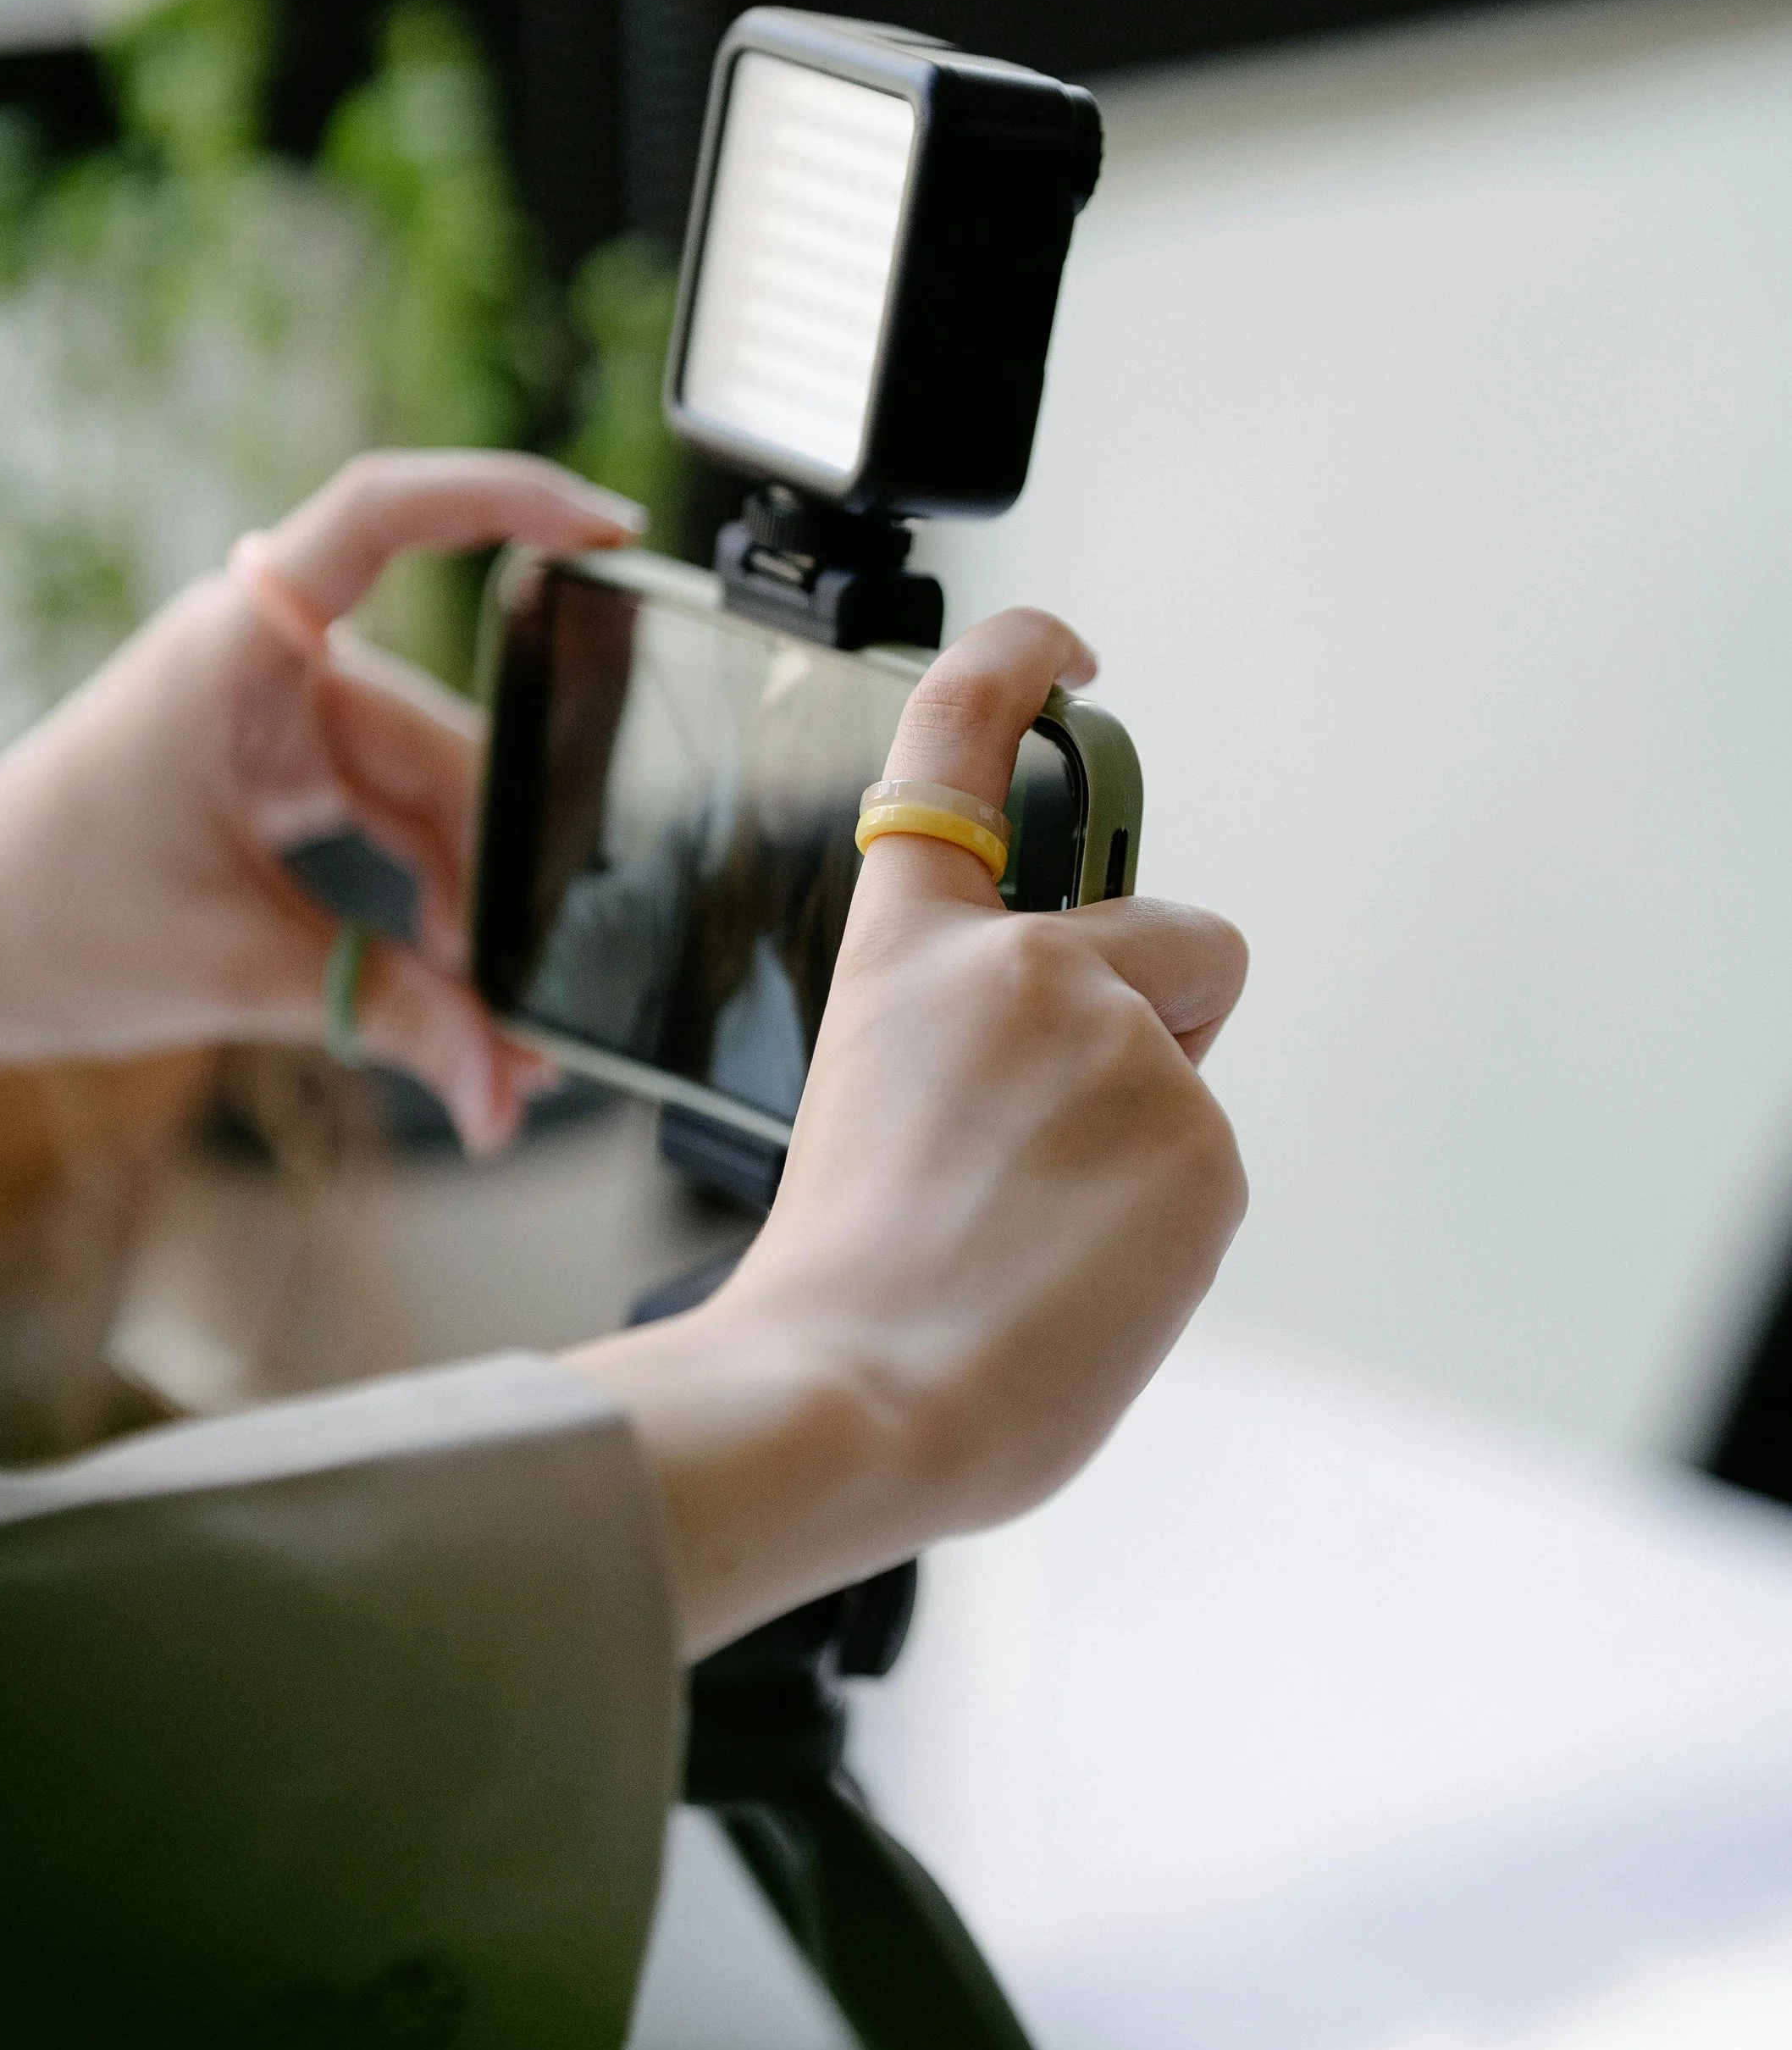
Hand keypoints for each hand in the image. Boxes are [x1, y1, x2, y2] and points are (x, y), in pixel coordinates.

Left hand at [0, 454, 645, 1150]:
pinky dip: (425, 920)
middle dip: (505, 878)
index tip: (610, 530)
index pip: (387, 520)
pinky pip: (390, 833)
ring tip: (506, 1047)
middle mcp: (267, 667)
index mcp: (238, 650)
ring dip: (470, 922)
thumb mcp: (236, 970)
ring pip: (429, 805)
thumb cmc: (39, 920)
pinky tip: (463, 1012)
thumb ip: (392, 1015)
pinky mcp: (274, 781)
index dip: (507, 499)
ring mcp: (274, 724)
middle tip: (547, 1003)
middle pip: (446, 744)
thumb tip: (507, 1084)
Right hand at [567, 608, 1248, 1653]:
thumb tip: (1062, 1100)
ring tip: (1039, 1243)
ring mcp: (1122, 1049)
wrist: (855, 1399)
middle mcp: (1026, 969)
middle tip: (1066, 1140)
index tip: (1068, 650)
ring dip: (1146, 1144)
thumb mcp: (867, 1111)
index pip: (956, 741)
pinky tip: (1081, 1283)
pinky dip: (1164, 1228)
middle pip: (1183, 938)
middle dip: (1164, 1016)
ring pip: (1195, 1077)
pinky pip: (1211, 1172)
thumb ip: (965, 1057)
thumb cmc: (838, 1295)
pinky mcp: (1202, 1143)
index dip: (1016, 663)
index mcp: (909, 956)